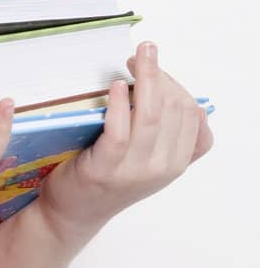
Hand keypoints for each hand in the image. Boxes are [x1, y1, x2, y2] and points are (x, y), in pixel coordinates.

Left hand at [36, 40, 213, 240]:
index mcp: (177, 162)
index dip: (177, 85)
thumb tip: (170, 88)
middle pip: (174, 108)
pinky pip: (119, 129)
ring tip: (135, 57)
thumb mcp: (147, 159)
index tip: (157, 68)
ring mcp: (135, 170)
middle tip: (142, 55)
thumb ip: (163, 132)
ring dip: (146, 78)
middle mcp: (162, 167)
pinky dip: (119, 103)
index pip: (192, 114)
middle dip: (160, 75)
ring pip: (152, 114)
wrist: (74, 211)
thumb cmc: (108, 177)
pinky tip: (116, 86)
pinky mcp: (106, 168)